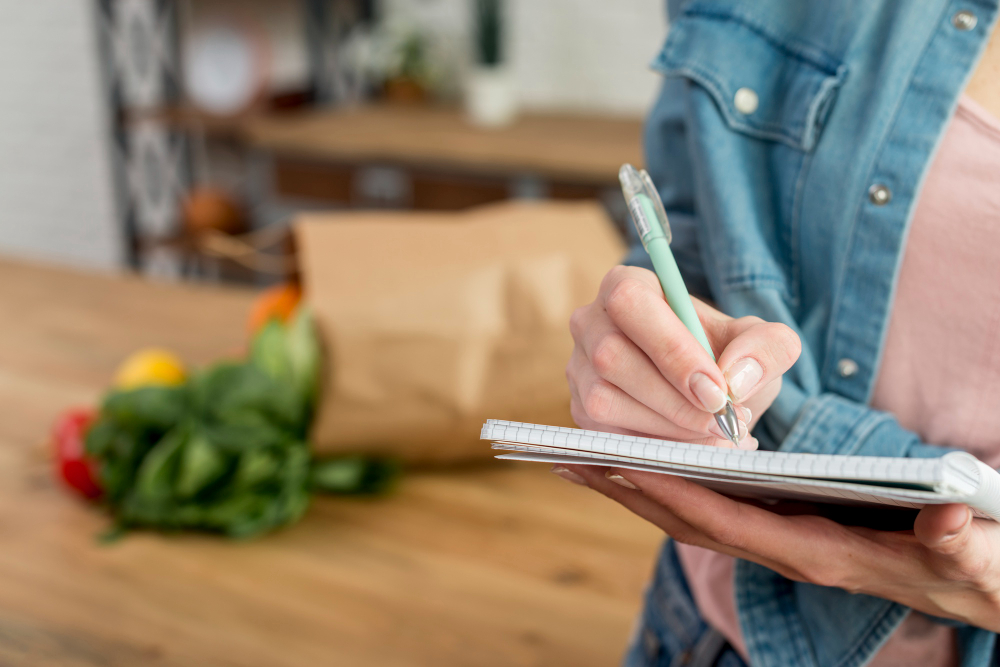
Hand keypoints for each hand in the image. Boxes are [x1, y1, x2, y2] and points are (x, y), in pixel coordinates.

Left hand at [562, 465, 999, 632]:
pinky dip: (661, 489)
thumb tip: (944, 520)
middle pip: (688, 522)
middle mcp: (782, 554)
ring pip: (688, 516)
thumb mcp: (975, 557)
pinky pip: (705, 511)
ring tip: (577, 458)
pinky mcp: (776, 532)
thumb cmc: (970, 567)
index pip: (729, 524)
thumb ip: (961, 544)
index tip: (623, 465)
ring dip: (632, 490)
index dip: (675, 495)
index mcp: (816, 554)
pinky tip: (630, 466)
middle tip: (569, 457)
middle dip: (629, 491)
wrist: (974, 589)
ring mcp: (774, 544)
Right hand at [567, 266, 800, 447]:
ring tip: (714, 434)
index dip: (671, 350)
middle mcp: (590, 321)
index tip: (716, 390)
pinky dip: (652, 447)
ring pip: (603, 400)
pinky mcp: (579, 408)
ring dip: (665, 427)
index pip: (630, 304)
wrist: (708, 387)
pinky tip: (691, 445)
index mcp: (626, 284)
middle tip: (724, 422)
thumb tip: (736, 377)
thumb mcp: (762, 343)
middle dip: (672, 400)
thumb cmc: (727, 354)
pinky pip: (604, 433)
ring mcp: (578, 366)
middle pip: (610, 357)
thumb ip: (767, 347)